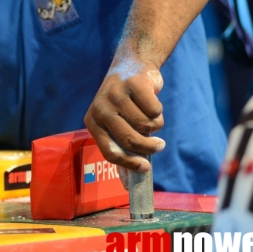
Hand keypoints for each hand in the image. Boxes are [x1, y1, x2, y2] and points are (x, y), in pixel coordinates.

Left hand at [83, 57, 165, 172]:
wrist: (131, 66)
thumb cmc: (125, 104)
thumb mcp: (116, 124)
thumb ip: (121, 150)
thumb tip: (128, 185)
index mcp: (92, 121)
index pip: (109, 152)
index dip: (129, 164)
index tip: (146, 169)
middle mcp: (100, 108)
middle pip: (130, 140)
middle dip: (150, 147)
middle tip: (160, 145)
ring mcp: (116, 94)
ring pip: (146, 125)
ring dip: (155, 124)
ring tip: (150, 115)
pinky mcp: (133, 84)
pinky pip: (155, 110)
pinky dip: (158, 110)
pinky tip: (151, 100)